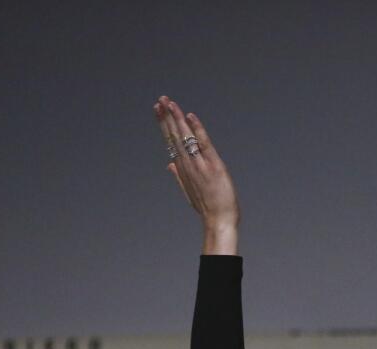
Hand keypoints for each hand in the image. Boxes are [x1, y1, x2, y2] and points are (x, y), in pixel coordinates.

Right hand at [153, 95, 239, 254]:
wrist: (218, 221)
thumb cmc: (207, 207)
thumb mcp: (190, 191)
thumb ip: (179, 176)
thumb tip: (169, 164)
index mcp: (182, 169)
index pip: (170, 141)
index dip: (164, 124)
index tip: (158, 110)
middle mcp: (188, 165)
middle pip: (174, 136)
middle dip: (167, 117)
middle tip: (160, 99)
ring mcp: (199, 165)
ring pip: (185, 137)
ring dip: (177, 118)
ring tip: (170, 103)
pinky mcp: (213, 166)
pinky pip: (203, 144)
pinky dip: (197, 129)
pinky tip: (190, 116)